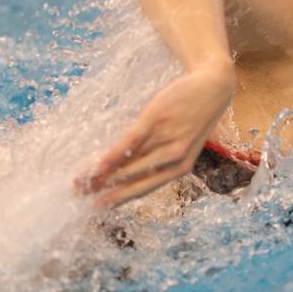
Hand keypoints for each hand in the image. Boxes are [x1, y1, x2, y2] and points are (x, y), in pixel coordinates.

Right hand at [75, 66, 234, 207]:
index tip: (97, 205)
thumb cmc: (193, 116)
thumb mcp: (181, 142)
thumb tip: (127, 168)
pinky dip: (115, 155)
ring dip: (104, 175)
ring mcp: (166, 139)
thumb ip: (158, 156)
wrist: (213, 86)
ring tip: (81, 181)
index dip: (120, 197)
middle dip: (105, 189)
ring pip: (131, 164)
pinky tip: (99, 164)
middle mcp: (174, 158)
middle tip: (79, 194)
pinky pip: (133, 142)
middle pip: (134, 179)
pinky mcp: (157, 120)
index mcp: (181, 167)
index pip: (145, 187)